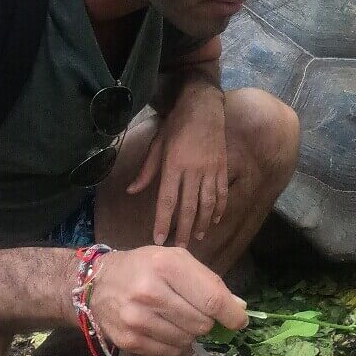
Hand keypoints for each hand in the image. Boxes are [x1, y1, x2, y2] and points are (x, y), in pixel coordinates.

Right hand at [88, 246, 247, 355]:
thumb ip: (209, 282)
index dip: (232, 314)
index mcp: (166, 265)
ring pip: (188, 341)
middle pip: (202, 323)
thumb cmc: (145, 267)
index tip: (239, 320)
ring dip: (190, 334)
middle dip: (207, 321)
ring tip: (176, 318)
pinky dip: (176, 347)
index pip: (212, 299)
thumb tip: (238, 308)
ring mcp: (137, 319)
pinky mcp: (129, 341)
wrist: (97, 283)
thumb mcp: (177, 260)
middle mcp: (150, 293)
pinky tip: (167, 332)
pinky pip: (170, 354)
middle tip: (195, 311)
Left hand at [127, 78, 227, 247]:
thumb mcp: (157, 144)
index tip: (158, 239)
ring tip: (197, 237)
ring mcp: (211, 170)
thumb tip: (132, 190)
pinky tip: (214, 219)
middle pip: (188, 207)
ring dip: (202, 222)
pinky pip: (222, 192)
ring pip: (208, 203)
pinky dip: (220, 208)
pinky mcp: (223, 167)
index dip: (163, 221)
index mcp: (174, 165)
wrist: (203, 107)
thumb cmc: (176, 124)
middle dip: (183, 229)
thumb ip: (147, 170)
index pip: (167, 200)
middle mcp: (193, 171)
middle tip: (180, 248)